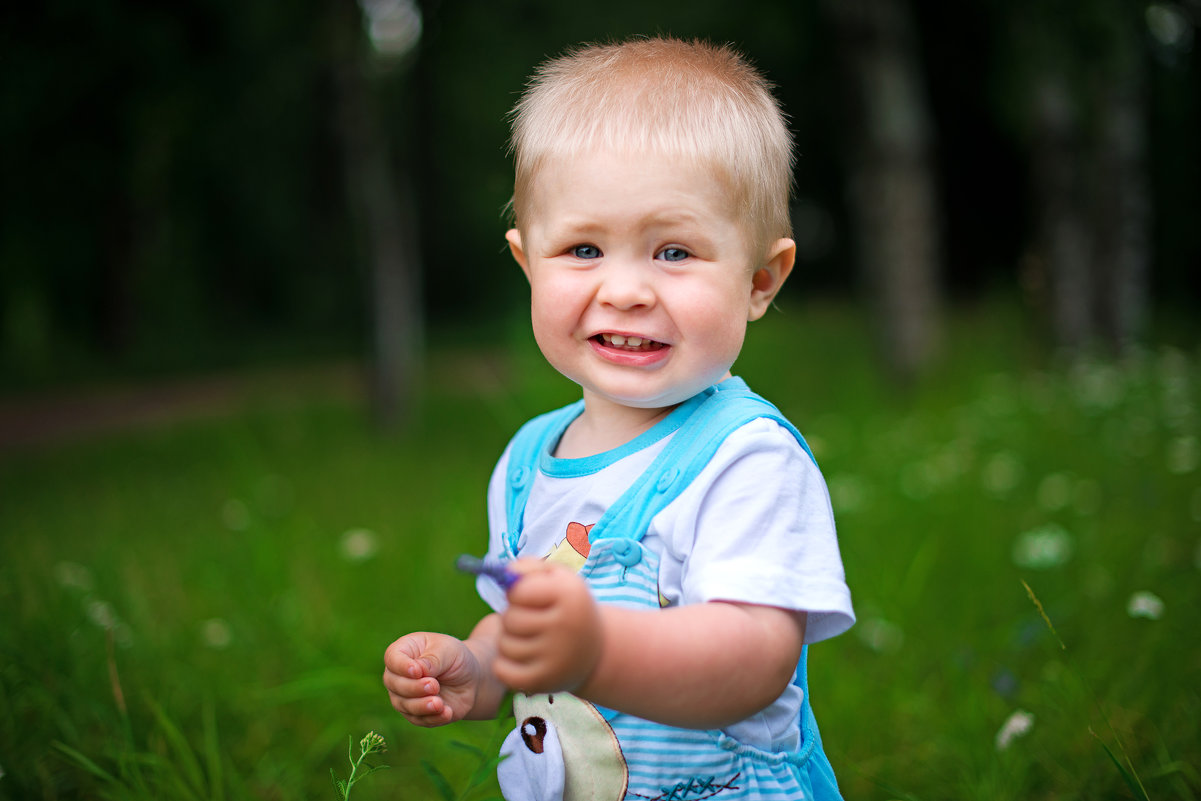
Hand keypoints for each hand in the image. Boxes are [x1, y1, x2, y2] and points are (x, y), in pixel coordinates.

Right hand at [383, 632, 484, 726]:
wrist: (469, 679)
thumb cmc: (455, 658)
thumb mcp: (449, 650)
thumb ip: (433, 659)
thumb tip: (418, 670)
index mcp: (404, 651)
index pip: (392, 658)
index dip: (402, 666)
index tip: (418, 671)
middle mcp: (398, 675)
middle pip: (394, 684)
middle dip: (414, 687)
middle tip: (434, 686)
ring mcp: (404, 696)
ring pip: (404, 705)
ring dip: (421, 706)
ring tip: (439, 704)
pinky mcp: (415, 714)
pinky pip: (419, 720)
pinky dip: (433, 718)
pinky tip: (447, 712)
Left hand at [493, 560, 602, 693]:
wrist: (597, 652)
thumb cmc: (569, 608)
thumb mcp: (559, 579)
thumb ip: (529, 568)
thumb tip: (505, 575)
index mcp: (570, 595)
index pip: (518, 591)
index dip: (517, 593)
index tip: (529, 598)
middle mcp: (565, 627)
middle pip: (510, 619)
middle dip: (513, 617)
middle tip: (530, 621)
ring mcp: (555, 658)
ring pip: (505, 645)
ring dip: (509, 641)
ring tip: (529, 639)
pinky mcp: (543, 683)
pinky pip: (502, 670)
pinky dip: (504, 665)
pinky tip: (522, 659)